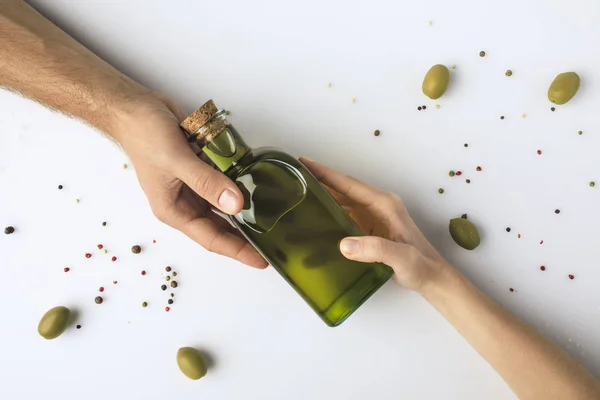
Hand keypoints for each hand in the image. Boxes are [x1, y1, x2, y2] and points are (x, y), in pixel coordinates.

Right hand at [113, 93, 266, 267]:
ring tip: (274, 220)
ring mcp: (195, 185)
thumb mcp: (176, 160)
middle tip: (275, 242)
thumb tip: (235, 204)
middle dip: (246, 236)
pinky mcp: (202, 168)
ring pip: (225, 204)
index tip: (262, 260)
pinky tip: (259, 186)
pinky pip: (225, 181)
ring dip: (246, 210)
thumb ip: (206, 181)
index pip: (211, 238)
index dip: (237, 251)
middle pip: (222, 226)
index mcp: (174, 210)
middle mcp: (185, 202)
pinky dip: (240, 183)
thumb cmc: (144, 135)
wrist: (134, 107)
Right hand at [301, 157, 451, 292]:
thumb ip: (376, 250)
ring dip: (323, 197)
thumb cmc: (421, 266)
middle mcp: (378, 205)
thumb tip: (344, 244)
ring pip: (343, 201)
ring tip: (298, 193)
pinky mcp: (369, 229)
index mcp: (384, 204)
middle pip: (343, 189)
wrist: (432, 278)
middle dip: (320, 180)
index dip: (326, 174)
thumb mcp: (401, 258)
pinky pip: (345, 216)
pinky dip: (330, 213)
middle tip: (294, 176)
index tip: (305, 163)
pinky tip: (315, 218)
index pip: (349, 184)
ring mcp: (373, 216)